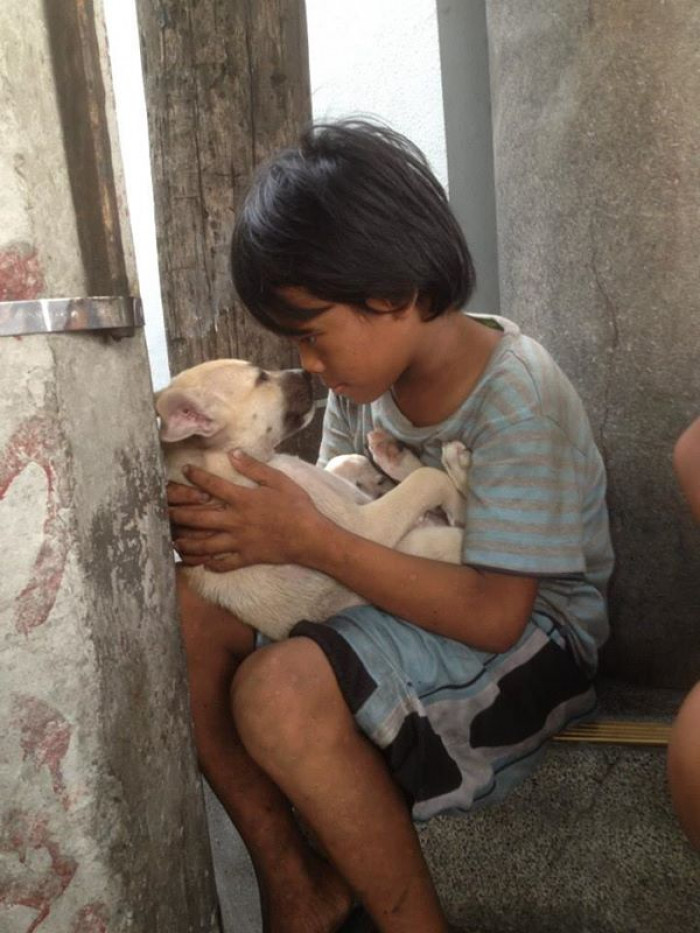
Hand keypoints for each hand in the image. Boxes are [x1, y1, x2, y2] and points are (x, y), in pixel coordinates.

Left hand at [167, 451, 326, 571]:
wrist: (310, 538)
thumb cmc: (298, 506)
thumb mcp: (279, 480)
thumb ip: (254, 467)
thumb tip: (233, 453)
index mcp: (243, 500)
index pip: (212, 486)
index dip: (196, 477)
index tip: (185, 471)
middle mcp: (235, 521)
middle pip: (199, 518)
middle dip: (178, 514)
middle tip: (163, 511)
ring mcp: (239, 542)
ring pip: (205, 544)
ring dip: (187, 543)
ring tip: (174, 541)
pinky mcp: (246, 557)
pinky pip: (223, 563)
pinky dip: (210, 564)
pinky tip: (202, 563)